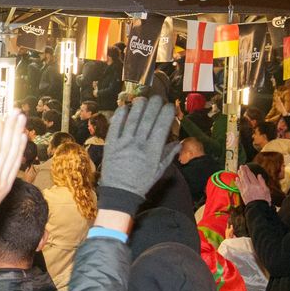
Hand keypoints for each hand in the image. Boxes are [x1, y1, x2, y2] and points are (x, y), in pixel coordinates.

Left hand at [96, 96, 178, 213]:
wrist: (120, 192)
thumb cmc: (141, 182)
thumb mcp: (158, 171)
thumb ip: (168, 155)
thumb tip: (178, 143)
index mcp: (152, 150)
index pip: (162, 126)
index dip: (166, 114)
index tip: (170, 106)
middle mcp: (139, 144)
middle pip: (148, 119)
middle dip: (154, 106)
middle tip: (158, 98)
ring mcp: (123, 143)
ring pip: (132, 120)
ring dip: (138, 107)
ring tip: (143, 99)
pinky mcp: (111, 144)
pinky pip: (115, 126)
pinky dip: (120, 116)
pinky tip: (124, 107)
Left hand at [236, 165, 271, 204]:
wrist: (258, 209)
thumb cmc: (264, 200)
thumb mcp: (266, 190)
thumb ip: (262, 182)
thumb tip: (259, 175)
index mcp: (256, 185)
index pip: (251, 175)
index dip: (247, 170)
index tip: (245, 166)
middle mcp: (250, 187)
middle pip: (245, 177)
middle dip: (243, 171)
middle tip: (241, 166)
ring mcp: (245, 190)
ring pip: (241, 181)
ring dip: (239, 175)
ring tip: (238, 171)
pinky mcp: (242, 194)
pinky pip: (239, 186)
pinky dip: (237, 182)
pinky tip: (236, 179)